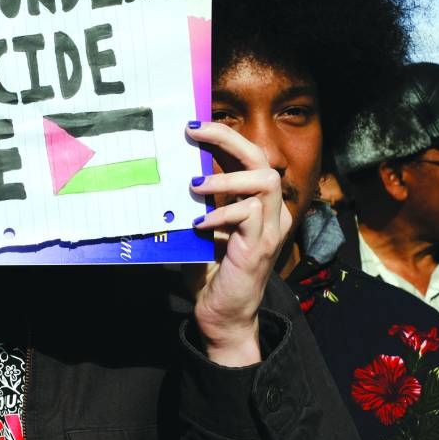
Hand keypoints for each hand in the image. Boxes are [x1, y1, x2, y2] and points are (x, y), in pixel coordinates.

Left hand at [183, 121, 291, 366]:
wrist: (222, 314)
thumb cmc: (209, 270)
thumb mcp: (200, 227)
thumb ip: (194, 203)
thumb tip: (166, 172)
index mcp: (258, 203)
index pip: (249, 158)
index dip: (225, 136)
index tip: (193, 125)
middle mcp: (271, 212)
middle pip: (261, 160)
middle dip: (228, 139)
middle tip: (194, 131)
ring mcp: (270, 229)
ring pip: (264, 182)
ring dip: (226, 178)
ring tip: (195, 185)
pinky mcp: (260, 247)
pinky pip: (249, 215)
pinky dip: (222, 214)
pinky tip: (199, 224)